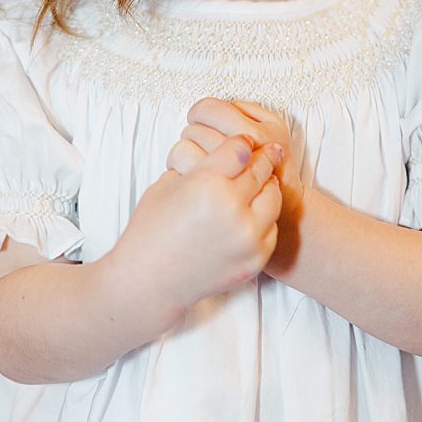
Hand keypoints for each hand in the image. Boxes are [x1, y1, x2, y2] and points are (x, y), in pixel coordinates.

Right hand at [113, 133, 281, 315]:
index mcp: (207, 183)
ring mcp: (247, 236)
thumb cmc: (151, 230)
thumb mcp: (168, 183)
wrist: (149, 280)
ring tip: (263, 182)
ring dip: (268, 186)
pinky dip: (265, 218)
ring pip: (273, 198)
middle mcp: (232, 207)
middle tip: (269, 151)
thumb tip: (226, 151)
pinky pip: (271, 228)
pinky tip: (254, 213)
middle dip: (262, 159)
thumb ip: (201, 163)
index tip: (246, 141)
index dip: (243, 142)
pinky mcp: (255, 258)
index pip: (240, 148)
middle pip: (260, 170)